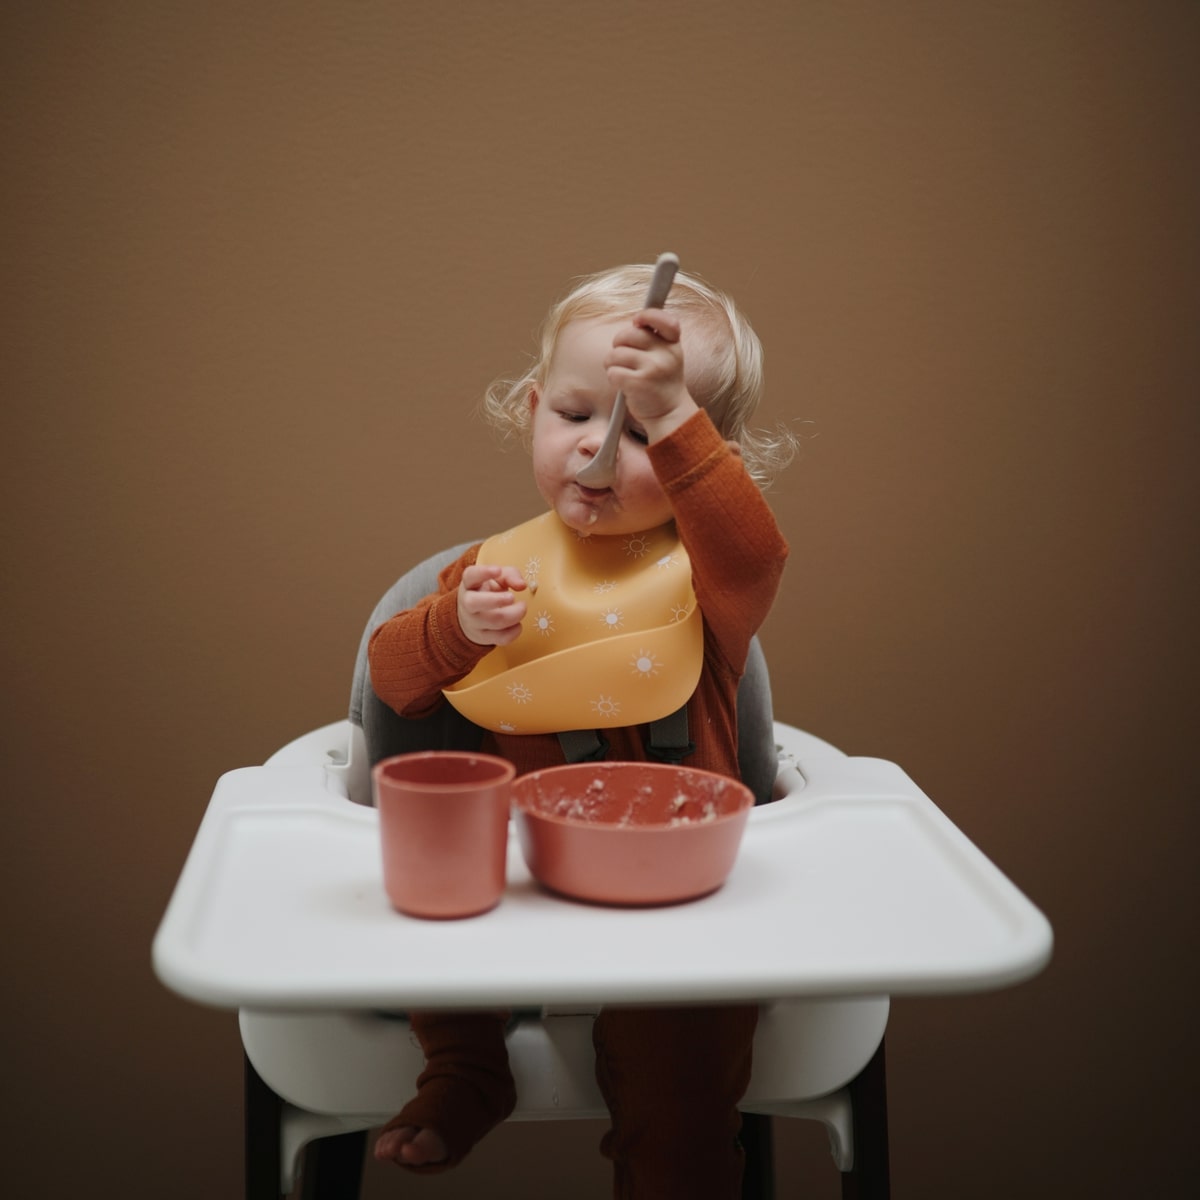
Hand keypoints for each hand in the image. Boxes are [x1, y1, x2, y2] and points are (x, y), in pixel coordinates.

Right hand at [458, 564, 527, 645]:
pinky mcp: (484, 637)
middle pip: (474, 603)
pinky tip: (518, 624)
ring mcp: (474, 623)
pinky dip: (515, 632)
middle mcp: (467, 604)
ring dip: (514, 615)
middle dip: (496, 600)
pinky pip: (501, 638)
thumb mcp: (497, 578)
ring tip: (522, 608)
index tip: (497, 570)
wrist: (473, 617)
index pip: (470, 575)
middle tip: (513, 597)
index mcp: (470, 584)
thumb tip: (521, 585)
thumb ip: (511, 575)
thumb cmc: (488, 593)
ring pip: (493, 621)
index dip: (483, 572)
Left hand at [605, 309, 698, 439]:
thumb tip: (634, 322)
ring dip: (612, 363)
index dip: (647, 315)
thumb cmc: (662, 382)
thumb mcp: (667, 357)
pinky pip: (612, 372)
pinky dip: (613, 378)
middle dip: (619, 343)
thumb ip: (654, 339)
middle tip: (624, 357)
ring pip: (615, 354)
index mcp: (673, 344)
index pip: (665, 320)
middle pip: (628, 334)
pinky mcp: (638, 384)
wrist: (670, 413)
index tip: (637, 321)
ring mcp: (652, 369)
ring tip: (624, 373)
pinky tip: (623, 384)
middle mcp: (665, 354)